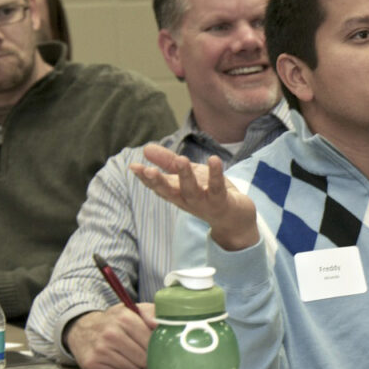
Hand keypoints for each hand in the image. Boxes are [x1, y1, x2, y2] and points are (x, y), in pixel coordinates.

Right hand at [64, 303, 156, 368]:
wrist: (83, 329)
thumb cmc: (115, 321)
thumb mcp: (133, 310)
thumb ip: (153, 313)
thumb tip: (160, 324)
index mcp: (124, 317)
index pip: (151, 342)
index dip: (155, 346)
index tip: (152, 345)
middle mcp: (111, 333)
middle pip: (143, 358)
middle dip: (145, 357)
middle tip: (138, 350)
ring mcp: (100, 349)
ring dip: (133, 365)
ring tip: (126, 354)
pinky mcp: (92, 363)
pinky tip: (113, 360)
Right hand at [129, 144, 258, 250]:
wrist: (236, 219)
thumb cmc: (208, 194)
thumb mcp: (189, 175)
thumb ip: (168, 162)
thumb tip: (146, 148)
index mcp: (177, 193)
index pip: (158, 187)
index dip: (144, 178)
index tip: (133, 167)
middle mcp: (187, 200)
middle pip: (170, 192)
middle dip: (158, 182)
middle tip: (148, 170)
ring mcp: (204, 203)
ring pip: (192, 191)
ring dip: (186, 176)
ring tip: (181, 159)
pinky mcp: (222, 202)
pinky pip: (217, 188)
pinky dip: (215, 174)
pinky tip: (214, 160)